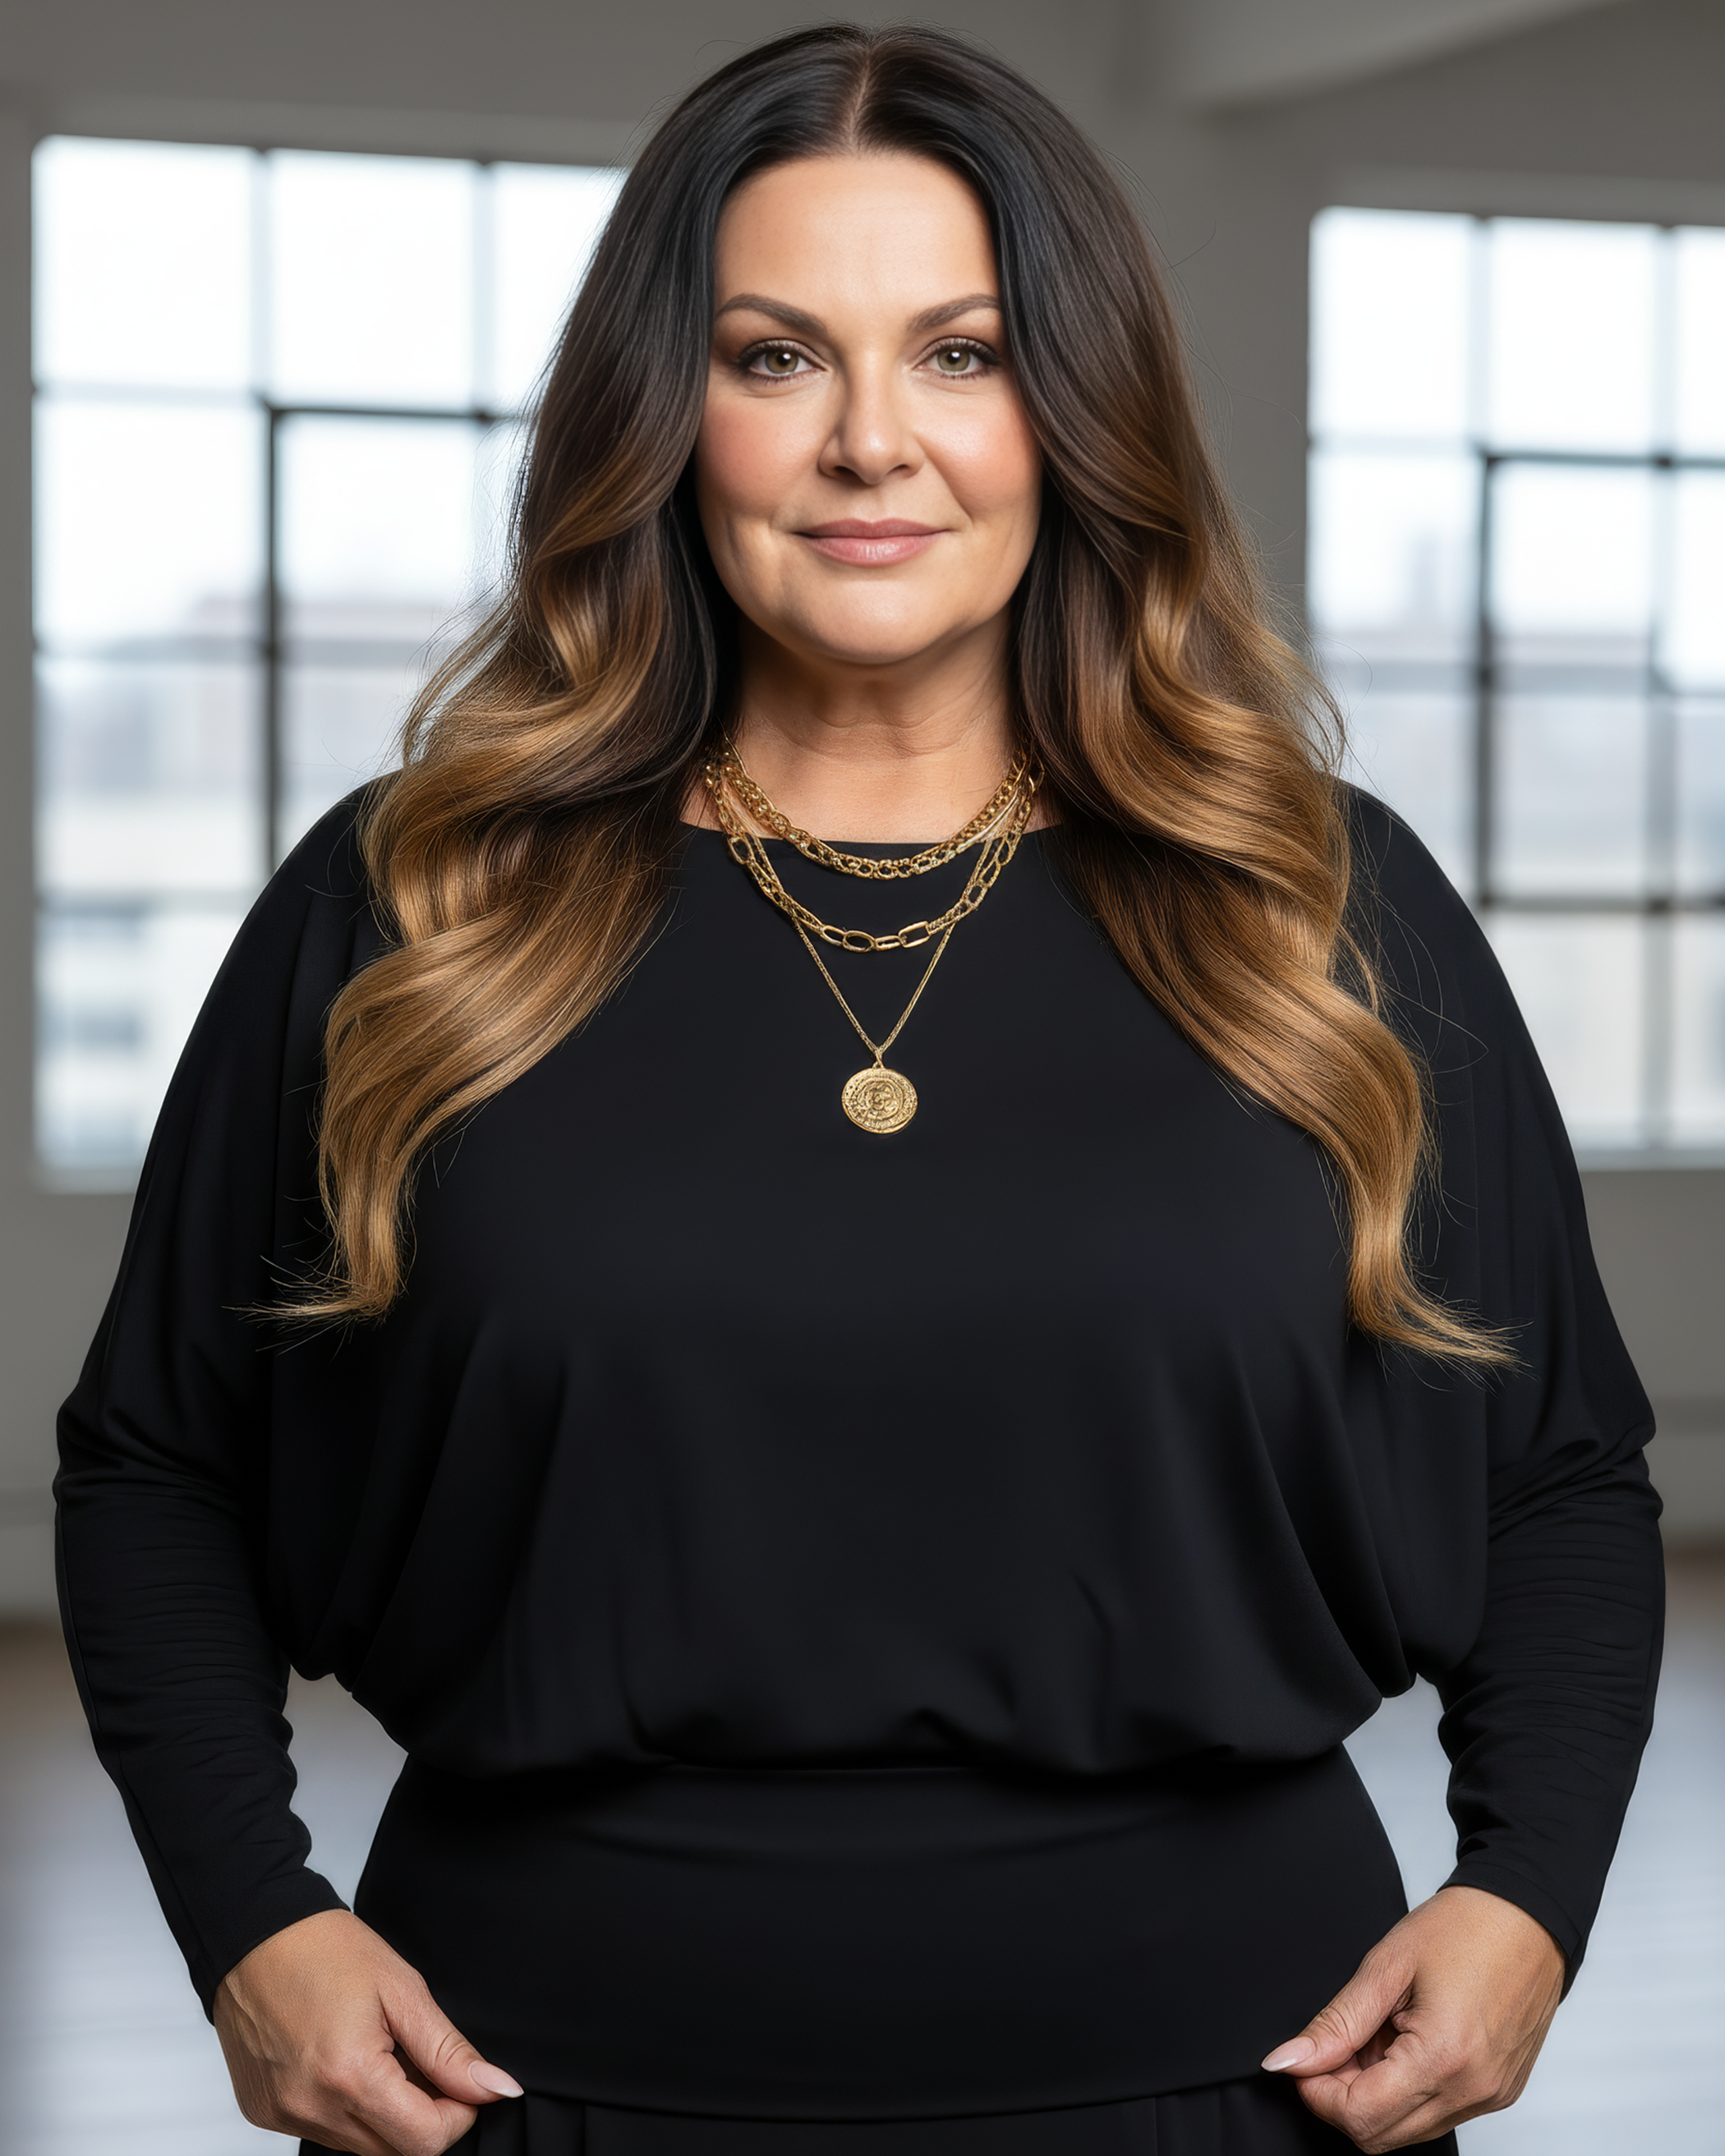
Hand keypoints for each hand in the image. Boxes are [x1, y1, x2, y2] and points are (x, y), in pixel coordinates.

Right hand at [213, 1908, 522, 2154]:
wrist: (254, 1936)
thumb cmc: (325, 1949)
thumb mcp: (402, 1990)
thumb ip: (450, 2052)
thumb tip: (496, 2089)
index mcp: (350, 2077)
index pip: (425, 2142)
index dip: (459, 2115)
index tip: (463, 2082)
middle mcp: (311, 2108)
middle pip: (394, 2152)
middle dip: (425, 2116)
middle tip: (423, 2061)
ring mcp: (284, 2116)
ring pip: (360, 2147)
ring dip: (386, 2114)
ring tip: (382, 2054)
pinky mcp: (266, 2113)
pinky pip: (325, 2131)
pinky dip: (349, 2109)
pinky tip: (347, 2063)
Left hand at [1260, 1885, 1564, 2151]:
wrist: (1527, 1917)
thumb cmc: (1465, 1927)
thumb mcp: (1386, 1966)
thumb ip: (1335, 2023)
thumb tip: (1290, 2060)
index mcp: (1444, 2057)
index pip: (1360, 2116)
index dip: (1317, 2092)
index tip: (1305, 2059)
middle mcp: (1473, 2090)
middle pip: (1381, 2135)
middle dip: (1343, 2096)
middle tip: (1339, 2043)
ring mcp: (1490, 2096)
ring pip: (1408, 2130)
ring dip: (1376, 2094)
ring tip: (1380, 2034)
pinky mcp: (1498, 2093)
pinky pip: (1438, 2114)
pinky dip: (1408, 2090)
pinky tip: (1407, 2042)